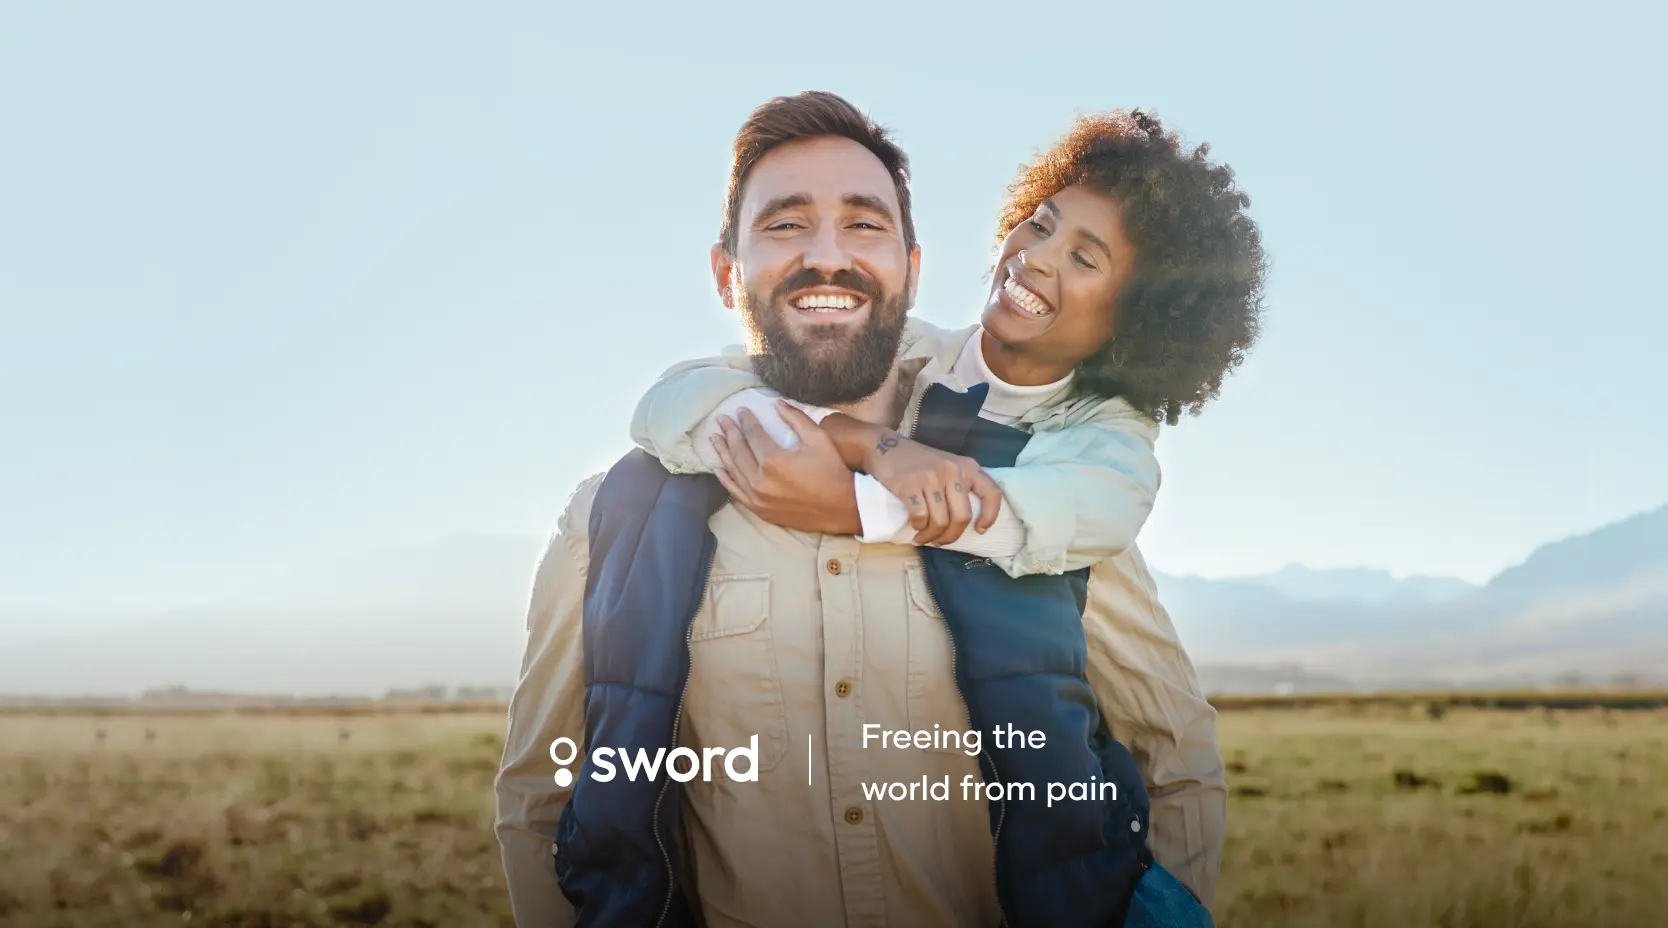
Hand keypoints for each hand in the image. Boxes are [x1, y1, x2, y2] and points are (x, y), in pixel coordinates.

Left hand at [710, 403, 862, 534]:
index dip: (746, 420)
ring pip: (733, 471)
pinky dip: (726, 480)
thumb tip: (777, 403)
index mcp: (773, 461)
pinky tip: (718, 469)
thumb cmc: (832, 469)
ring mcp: (758, 498)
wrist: (841, 507)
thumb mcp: (818, 438)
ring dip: (722, 453)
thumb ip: (795, 418)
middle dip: (729, 432)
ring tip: (715, 438)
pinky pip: (736, 493)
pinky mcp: (760, 510)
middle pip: (738, 451)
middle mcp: (760, 480)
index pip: (753, 434)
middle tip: (721, 419)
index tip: (741, 410)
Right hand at [863, 432, 1003, 545]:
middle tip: (941, 542)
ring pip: (940, 521)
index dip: (990, 516)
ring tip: (923, 538)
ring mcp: (931, 477)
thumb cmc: (918, 461)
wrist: (884, 446)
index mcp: (967, 466)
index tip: (979, 530)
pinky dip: (918, 528)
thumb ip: (960, 484)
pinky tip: (914, 528)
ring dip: (931, 536)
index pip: (991, 493)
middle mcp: (953, 471)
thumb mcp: (947, 465)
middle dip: (951, 536)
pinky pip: (920, 517)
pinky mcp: (910, 485)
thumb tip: (967, 521)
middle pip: (962, 517)